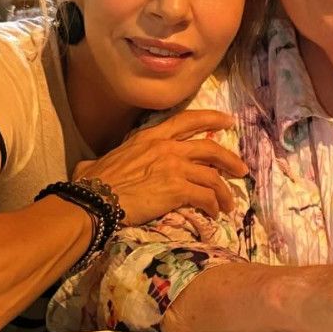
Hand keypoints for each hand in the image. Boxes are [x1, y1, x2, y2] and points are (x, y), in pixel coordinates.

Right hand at [72, 110, 247, 224]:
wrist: (95, 200)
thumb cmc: (92, 183)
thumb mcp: (102, 159)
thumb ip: (110, 159)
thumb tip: (90, 167)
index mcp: (150, 136)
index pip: (187, 120)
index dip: (211, 118)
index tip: (227, 121)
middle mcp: (166, 147)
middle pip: (210, 148)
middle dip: (230, 159)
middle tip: (241, 169)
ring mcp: (174, 167)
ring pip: (212, 176)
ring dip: (224, 191)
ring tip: (229, 204)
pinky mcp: (177, 189)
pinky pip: (205, 196)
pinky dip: (213, 205)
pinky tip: (214, 213)